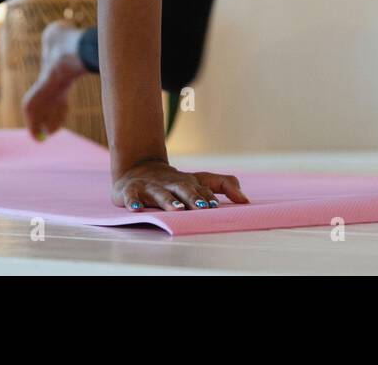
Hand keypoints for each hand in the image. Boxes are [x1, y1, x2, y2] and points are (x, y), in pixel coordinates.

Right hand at [111, 158, 250, 210]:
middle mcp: (171, 182)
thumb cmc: (174, 181)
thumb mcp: (199, 180)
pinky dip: (133, 202)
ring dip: (168, 201)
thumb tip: (246, 200)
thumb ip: (223, 185)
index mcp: (188, 181)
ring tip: (177, 209)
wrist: (138, 169)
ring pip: (160, 193)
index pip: (201, 188)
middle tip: (202, 208)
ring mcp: (151, 186)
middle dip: (193, 198)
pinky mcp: (132, 189)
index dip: (208, 197)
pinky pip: (132, 196)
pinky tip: (137, 209)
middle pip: (184, 189)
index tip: (215, 207)